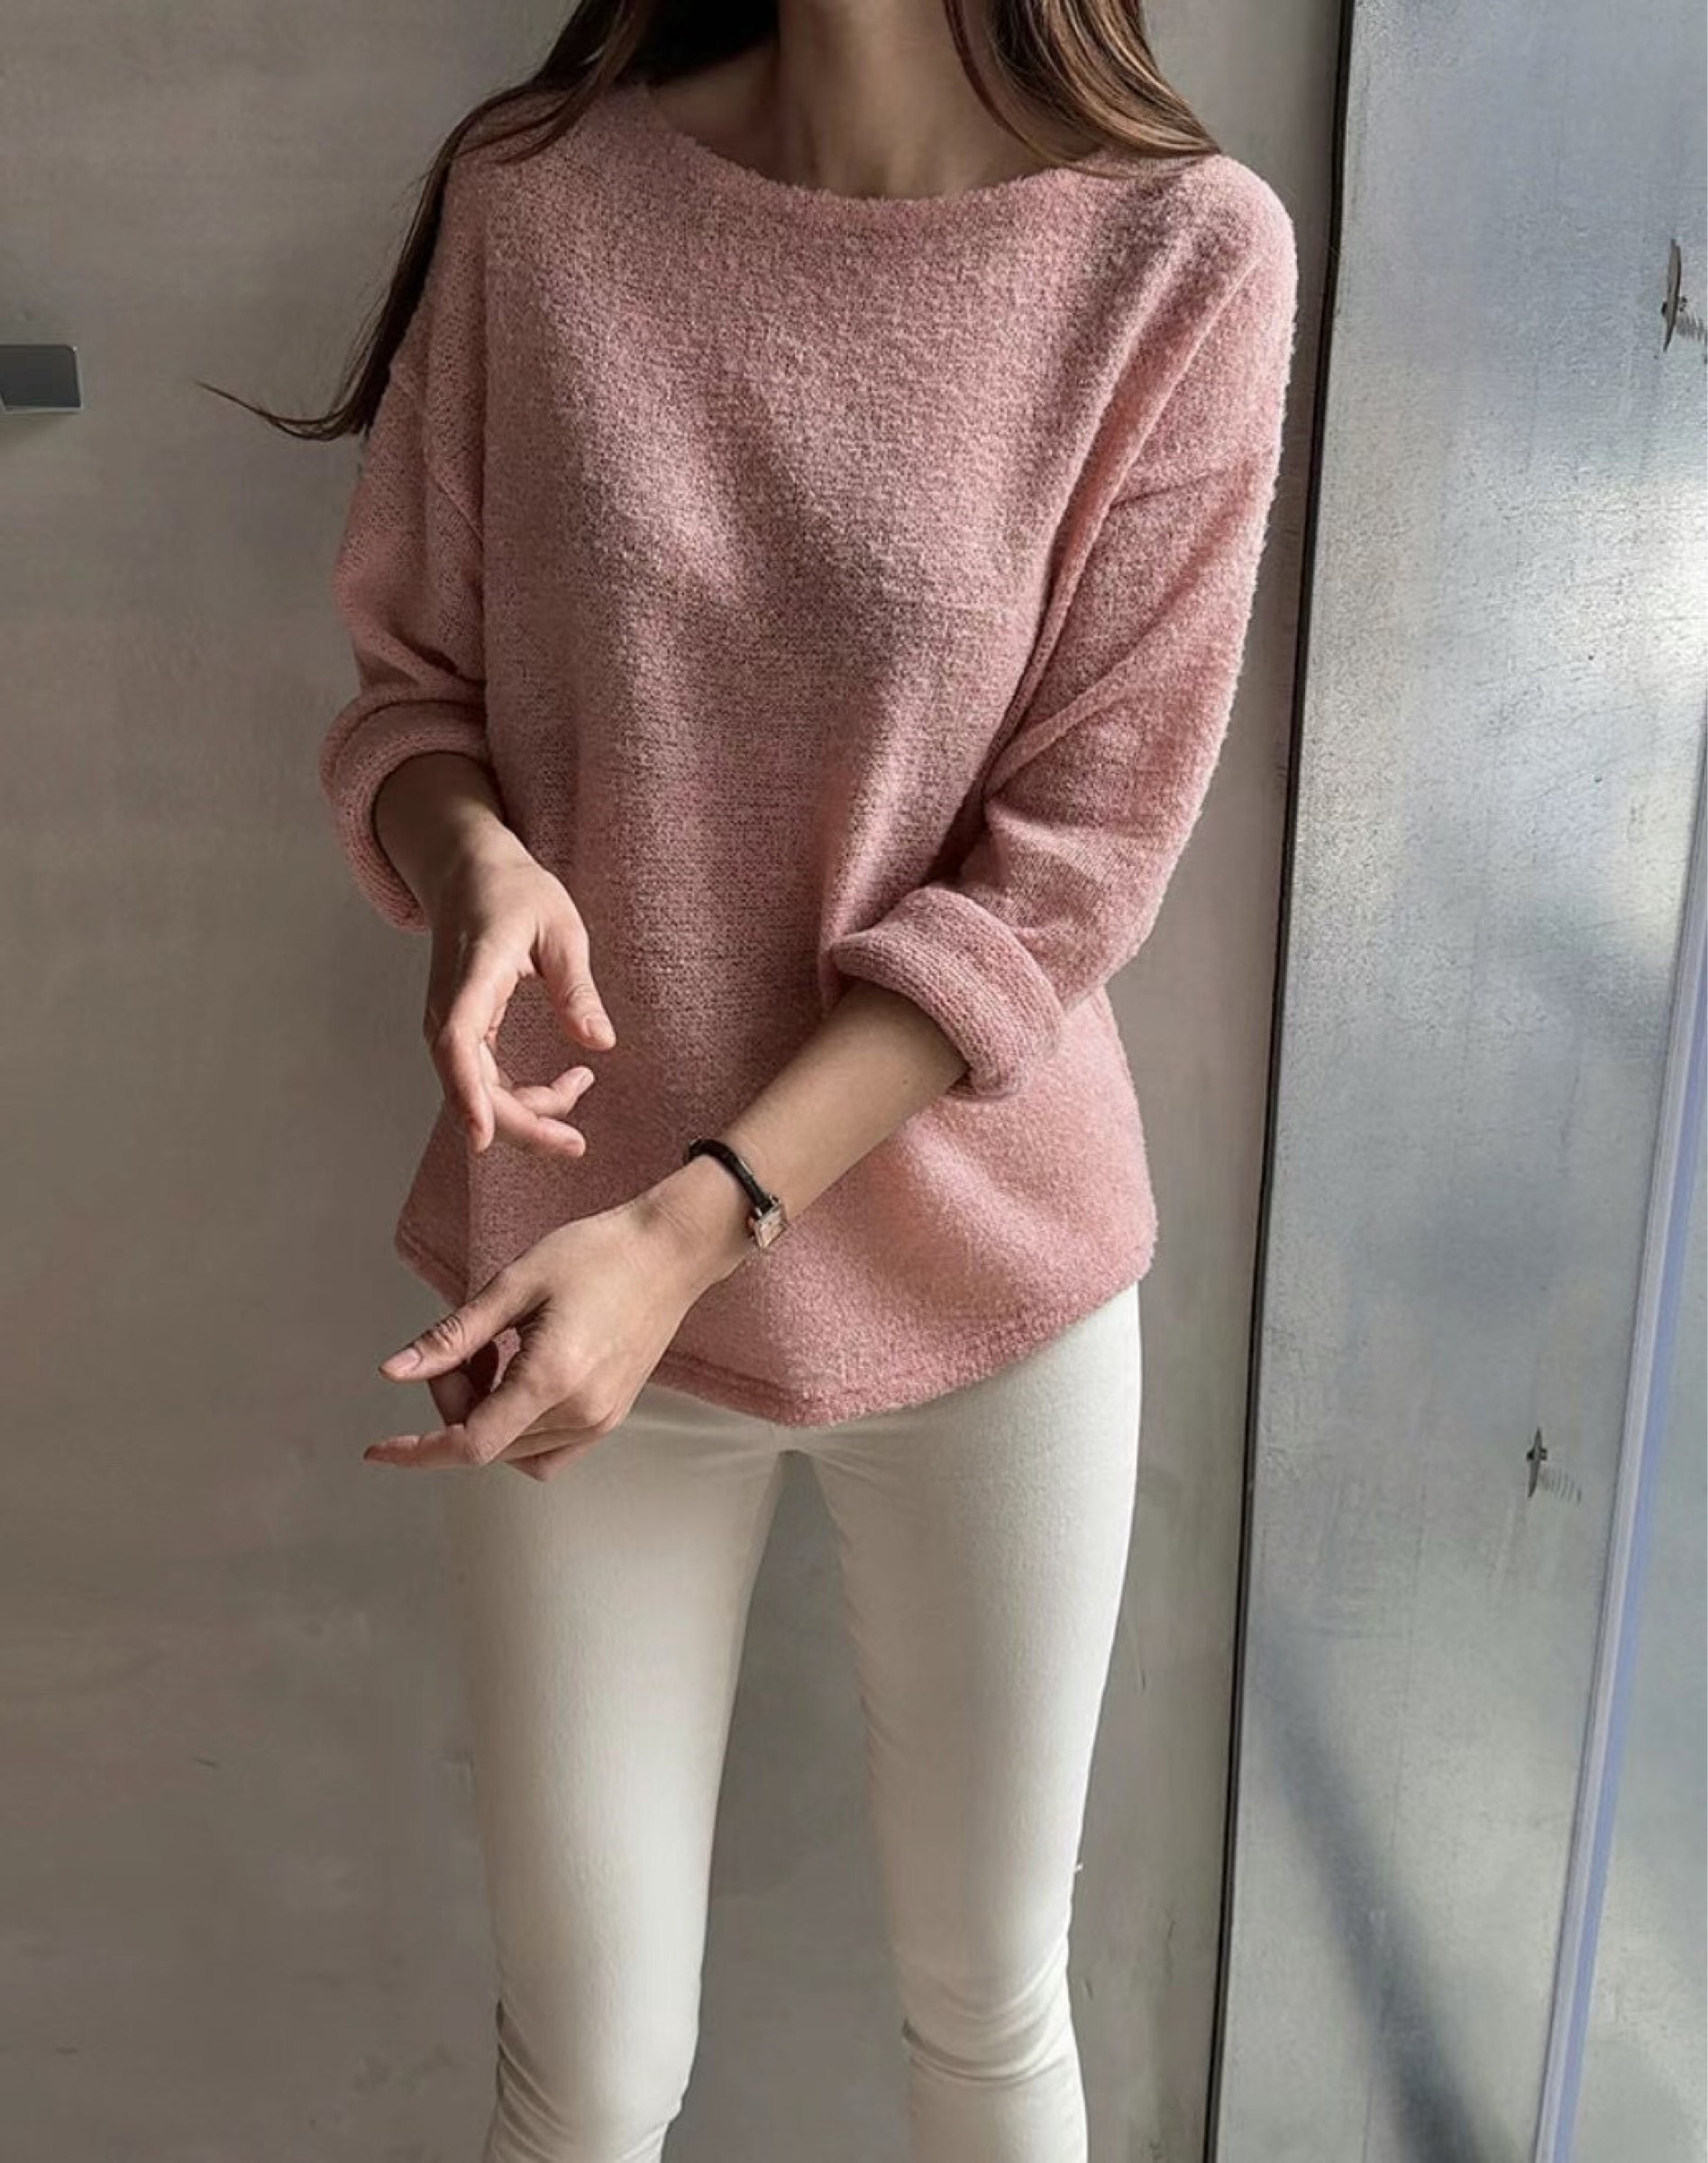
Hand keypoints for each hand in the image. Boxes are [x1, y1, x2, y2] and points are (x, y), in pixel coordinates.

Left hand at [361, 1172, 749, 1479]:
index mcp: (552, 1379)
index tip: (380, 1449)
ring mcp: (600, 1419)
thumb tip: (393, 1373)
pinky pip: (549, 1450)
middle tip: (462, 1349)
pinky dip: (517, 1429)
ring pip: (515, 1452)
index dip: (418, 1452)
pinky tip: (516, 1378)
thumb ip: (453, 1337)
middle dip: (454, 1404)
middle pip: (488, 1444)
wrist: (670, 1250)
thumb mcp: (516, 1284)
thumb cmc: (598, 1254)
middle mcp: (580, 1412)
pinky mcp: (611, 1415)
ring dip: (486, 1416)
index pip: (470, 1444)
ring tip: (492, 1355)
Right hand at [424, 833, 616, 1157]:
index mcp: (472, 976)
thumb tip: (600, 1042)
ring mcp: (449, 1024)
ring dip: (527, 1112)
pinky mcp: (460, 1033)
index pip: (458, 1044)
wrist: (469, 874)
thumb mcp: (561, 930)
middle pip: (471, 1086)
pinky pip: (484, 1081)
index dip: (467, 1094)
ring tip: (581, 1087)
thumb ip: (577, 988)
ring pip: (478, 1092)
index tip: (482, 1138)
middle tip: (576, 1144)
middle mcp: (448, 1008)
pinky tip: (566, 1085)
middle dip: (522, 1125)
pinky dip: (522, 1096)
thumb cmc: (516, 893)